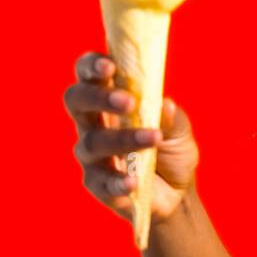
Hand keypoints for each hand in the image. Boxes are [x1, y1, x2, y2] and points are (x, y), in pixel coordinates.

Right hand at [64, 50, 199, 225]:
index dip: (92, 66)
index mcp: (109, 98)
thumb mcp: (180, 129)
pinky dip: (117, 181)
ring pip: (93, 142)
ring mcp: (91, 154)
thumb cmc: (171, 147)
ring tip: (154, 137)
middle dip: (98, 97)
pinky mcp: (97, 184)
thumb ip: (171, 117)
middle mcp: (92, 123)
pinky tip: (133, 180)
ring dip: (123, 139)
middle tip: (128, 102)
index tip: (110, 66)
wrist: (178, 191)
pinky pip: (100, 182)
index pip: (88, 74)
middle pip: (76, 100)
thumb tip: (164, 105)